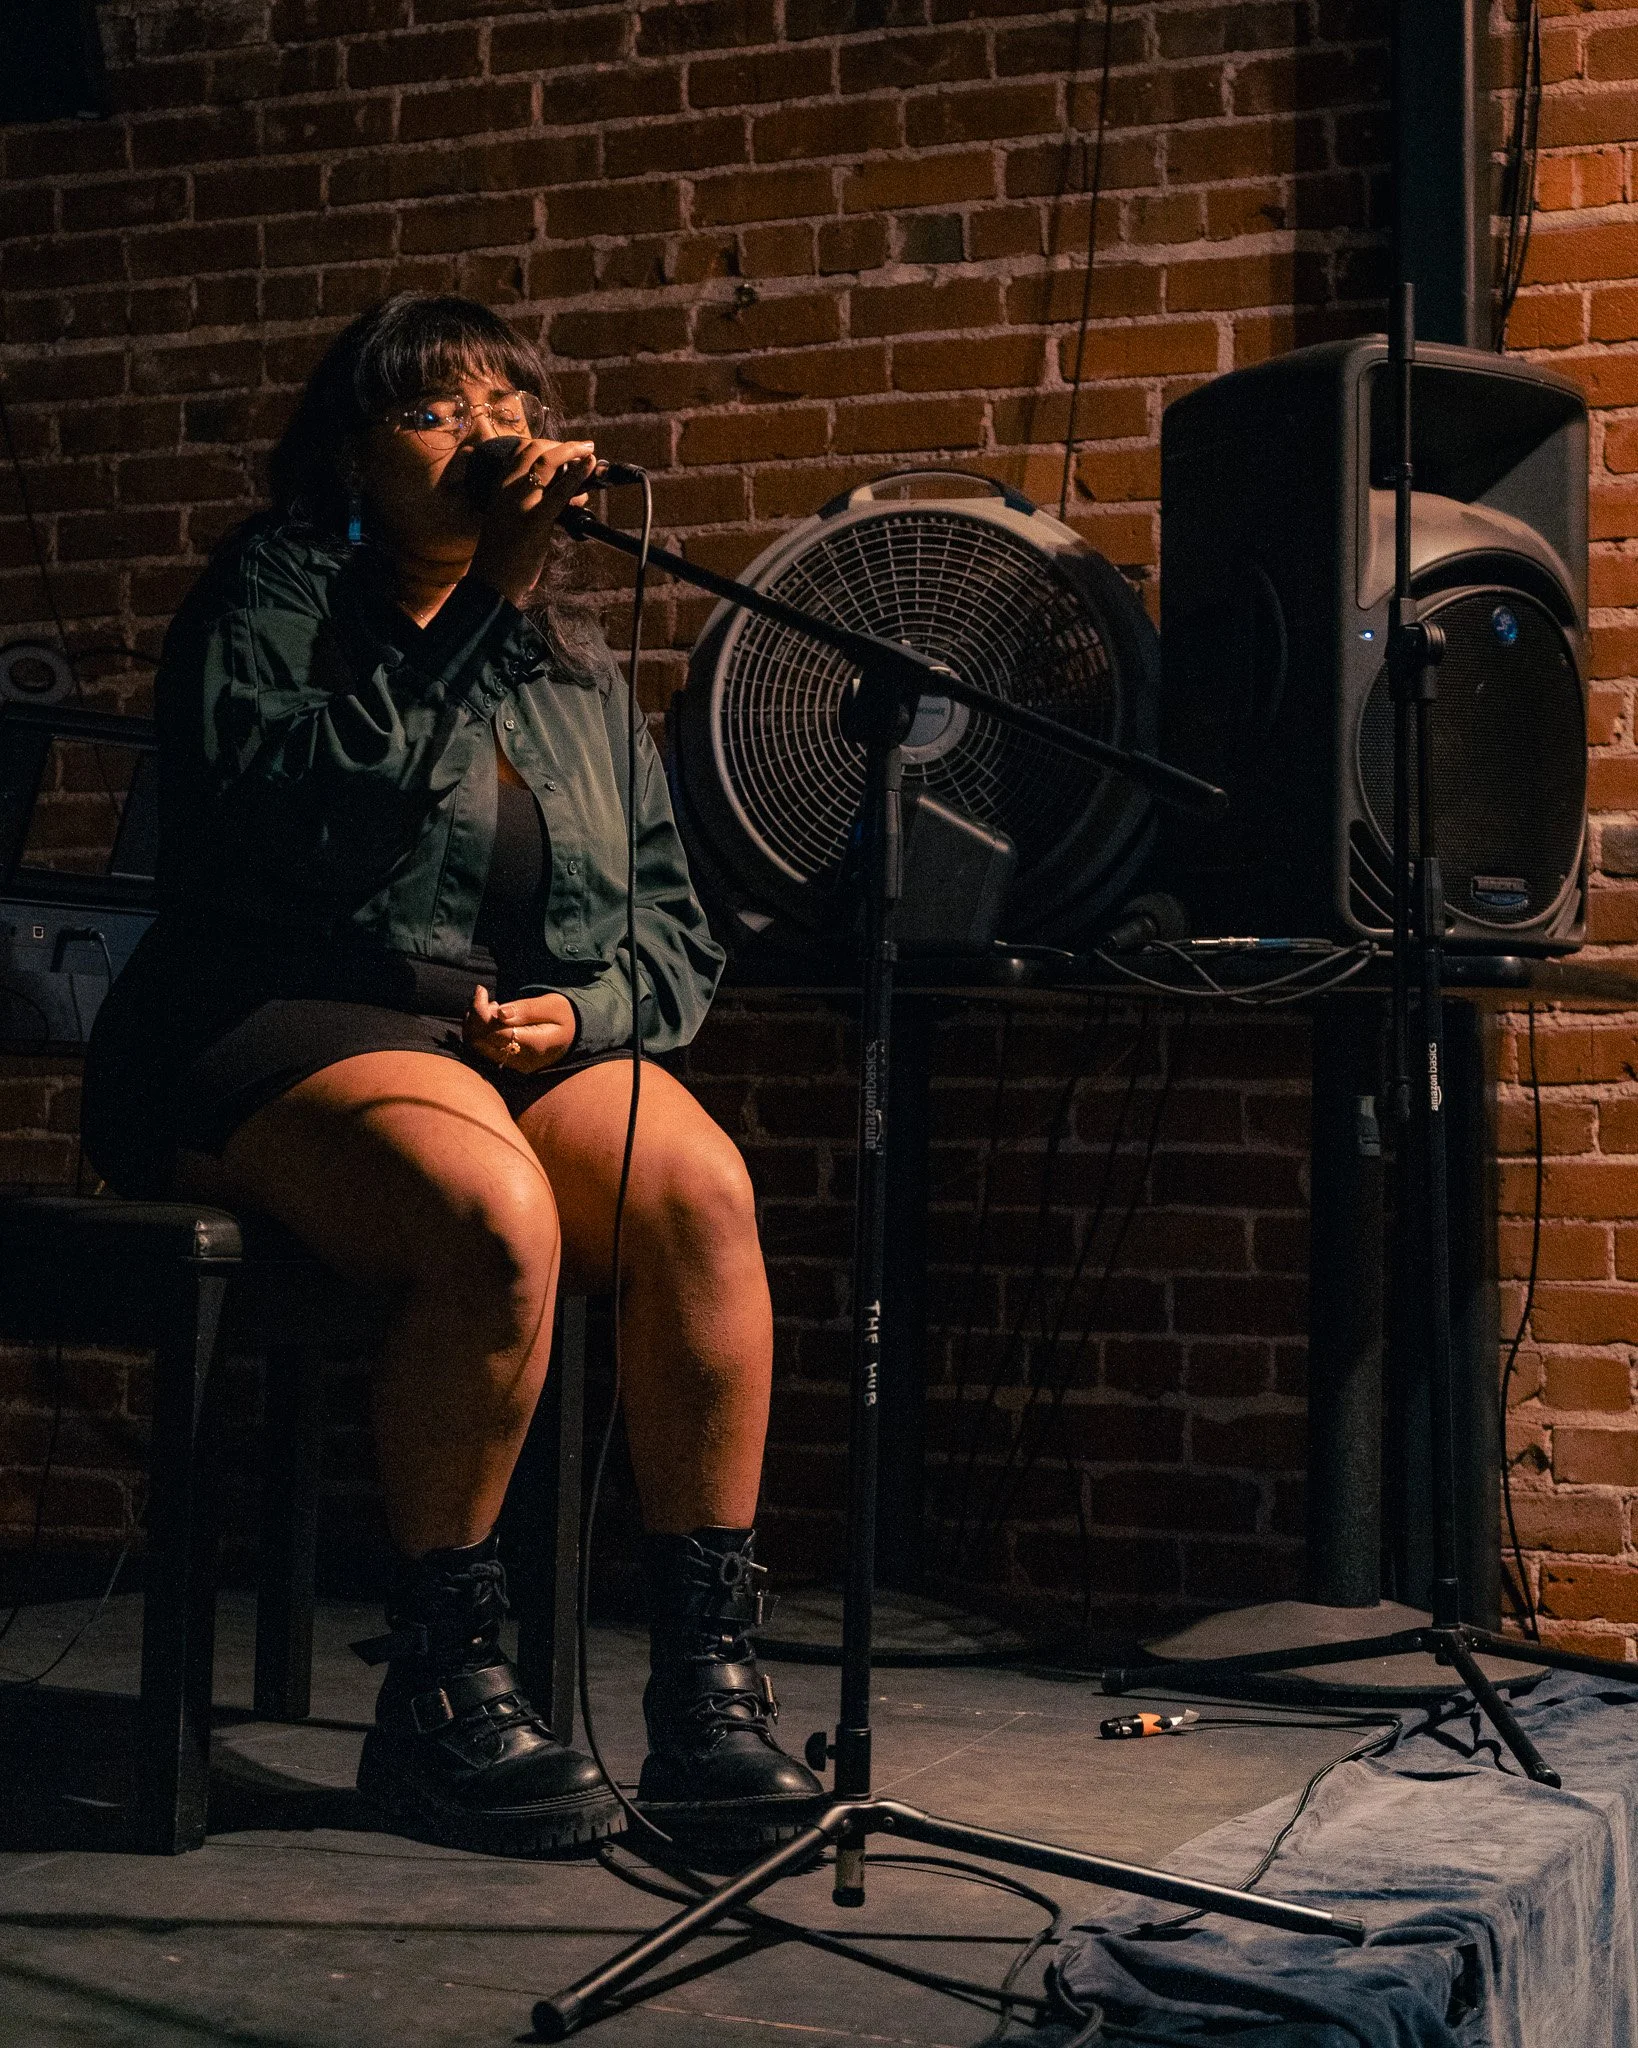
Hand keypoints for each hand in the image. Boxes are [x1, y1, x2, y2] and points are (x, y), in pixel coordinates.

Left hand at [464, 984, 577, 1073]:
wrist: (575, 1035)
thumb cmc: (565, 1015)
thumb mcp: (552, 1005)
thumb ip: (526, 1009)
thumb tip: (500, 1013)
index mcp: (534, 1045)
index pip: (493, 1031)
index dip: (479, 1010)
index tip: (482, 990)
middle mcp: (522, 1060)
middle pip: (481, 1041)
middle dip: (474, 1016)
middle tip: (485, 997)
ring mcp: (515, 1065)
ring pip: (479, 1047)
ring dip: (476, 1024)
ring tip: (491, 1006)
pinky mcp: (510, 1064)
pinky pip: (485, 1049)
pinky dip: (481, 1032)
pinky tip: (494, 1019)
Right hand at [468, 438, 596, 606]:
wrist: (491, 581)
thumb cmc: (503, 557)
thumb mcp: (510, 522)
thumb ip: (532, 506)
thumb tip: (567, 497)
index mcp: (499, 488)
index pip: (519, 452)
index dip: (543, 444)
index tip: (562, 448)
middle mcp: (508, 490)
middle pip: (534, 450)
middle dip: (561, 444)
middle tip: (582, 447)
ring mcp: (520, 503)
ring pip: (546, 462)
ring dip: (571, 451)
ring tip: (588, 450)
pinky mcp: (535, 520)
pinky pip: (559, 491)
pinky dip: (577, 474)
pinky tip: (590, 464)